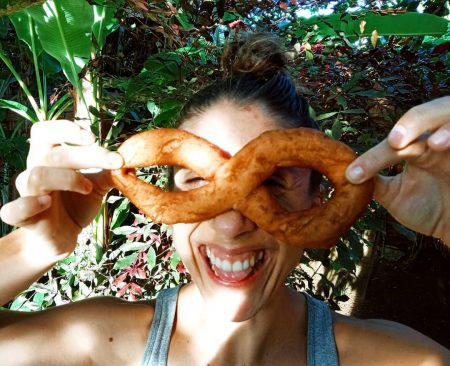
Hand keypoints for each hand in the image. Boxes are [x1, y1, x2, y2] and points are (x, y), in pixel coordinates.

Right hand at [0, 120, 122, 254]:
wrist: (63, 237)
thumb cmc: (77, 204)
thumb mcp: (97, 184)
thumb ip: (109, 171)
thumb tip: (129, 157)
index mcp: (48, 157)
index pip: (45, 130)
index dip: (65, 128)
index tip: (93, 137)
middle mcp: (34, 170)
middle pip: (53, 153)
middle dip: (87, 155)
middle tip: (115, 162)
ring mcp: (27, 194)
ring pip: (36, 176)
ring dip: (68, 179)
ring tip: (89, 189)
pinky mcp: (23, 218)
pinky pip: (12, 210)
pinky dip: (29, 205)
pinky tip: (47, 202)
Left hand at [345, 96, 449, 243]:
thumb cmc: (431, 210)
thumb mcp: (395, 196)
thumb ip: (374, 182)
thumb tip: (346, 172)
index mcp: (417, 145)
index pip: (395, 141)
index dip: (374, 155)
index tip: (354, 174)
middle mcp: (439, 139)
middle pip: (429, 114)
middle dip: (412, 123)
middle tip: (395, 141)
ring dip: (442, 129)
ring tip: (433, 144)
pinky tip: (443, 146)